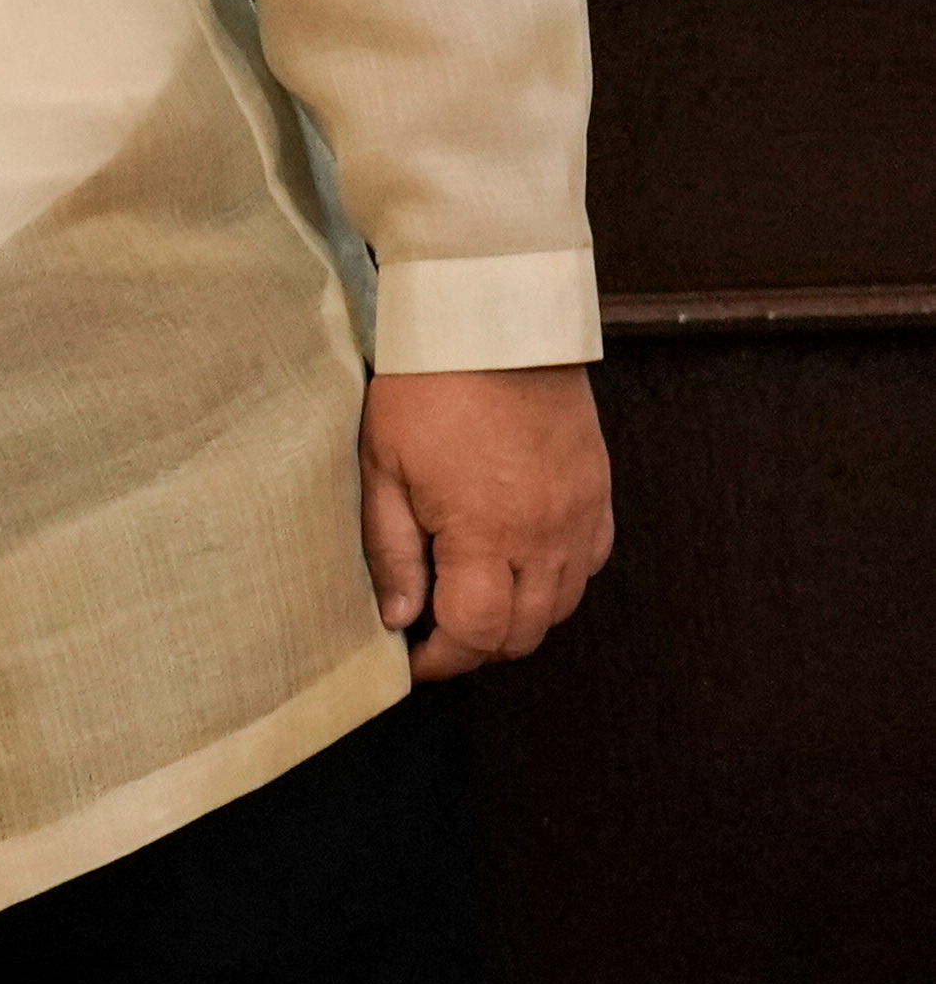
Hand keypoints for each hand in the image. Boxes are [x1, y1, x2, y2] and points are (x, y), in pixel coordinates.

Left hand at [362, 363, 610, 678]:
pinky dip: (558, 582)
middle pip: (525, 632)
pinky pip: (591, 563)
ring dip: (520, 618)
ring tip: (473, 599)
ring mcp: (581, 515)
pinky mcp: (600, 492)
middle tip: (436, 632)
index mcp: (487, 534)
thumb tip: (397, 616)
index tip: (414, 659)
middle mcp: (546, 536)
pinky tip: (520, 564)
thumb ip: (392, 550)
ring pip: (564, 605)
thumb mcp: (383, 469)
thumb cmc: (428, 388)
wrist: (496, 323)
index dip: (442, 660)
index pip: (475, 634)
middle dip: (478, 645)